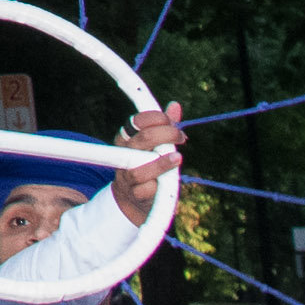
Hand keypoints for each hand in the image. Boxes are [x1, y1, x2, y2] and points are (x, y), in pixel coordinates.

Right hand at [112, 101, 185, 227]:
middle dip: (167, 134)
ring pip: (140, 168)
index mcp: (126, 138)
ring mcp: (127, 175)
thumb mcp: (156, 145)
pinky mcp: (135, 194)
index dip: (157, 118)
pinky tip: (167, 181)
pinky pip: (146, 188)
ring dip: (161, 162)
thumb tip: (175, 105)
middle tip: (181, 137)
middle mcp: (124, 155)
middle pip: (144, 139)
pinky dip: (158, 184)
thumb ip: (165, 127)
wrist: (135, 198)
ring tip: (177, 158)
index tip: (172, 122)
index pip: (137, 121)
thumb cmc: (148, 165)